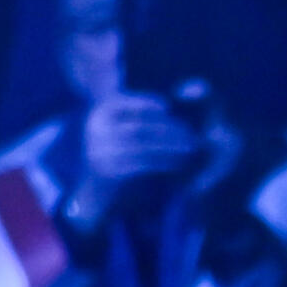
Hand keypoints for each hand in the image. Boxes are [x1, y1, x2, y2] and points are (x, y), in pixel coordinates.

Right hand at [84, 92, 200, 183]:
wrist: (97, 186)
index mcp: (98, 114)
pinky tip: (179, 162)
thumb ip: (137, 112)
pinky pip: (143, 164)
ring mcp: (101, 152)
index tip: (167, 106)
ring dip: (171, 146)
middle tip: (190, 133)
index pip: (122, 103)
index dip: (145, 102)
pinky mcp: (110, 171)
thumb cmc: (117, 149)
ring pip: (143, 146)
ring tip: (190, 147)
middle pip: (138, 127)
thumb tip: (173, 100)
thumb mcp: (118, 126)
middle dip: (168, 129)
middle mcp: (96, 131)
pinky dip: (164, 162)